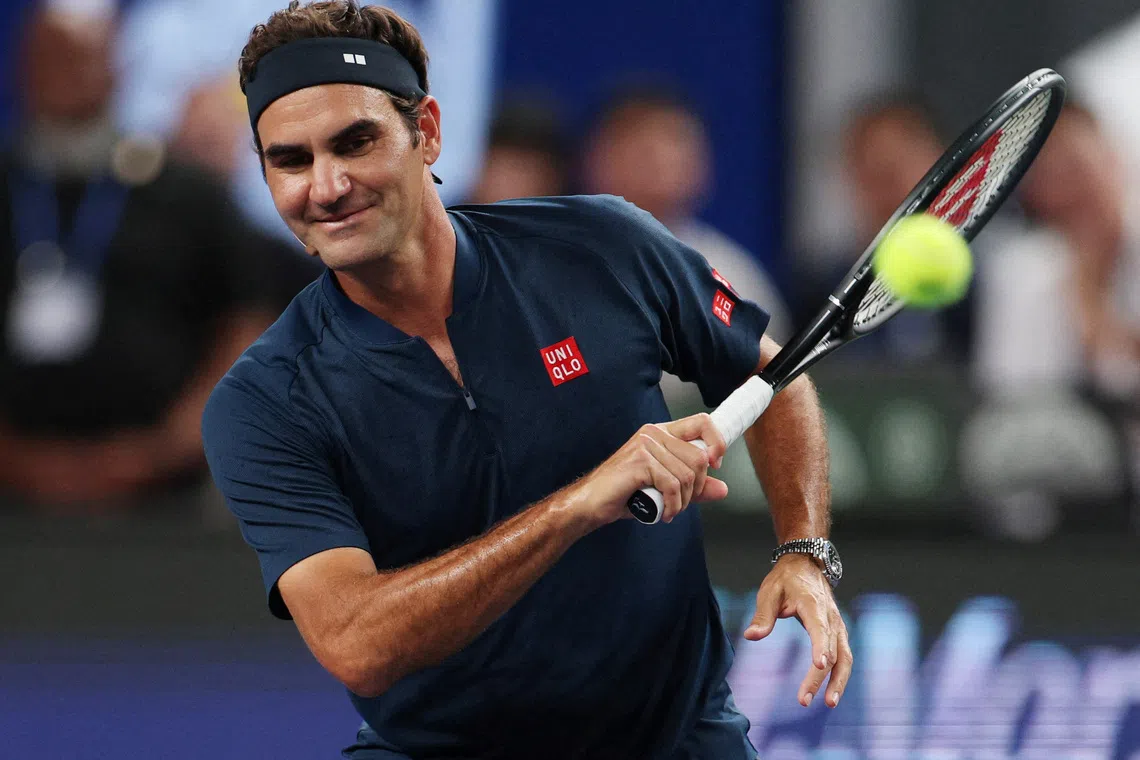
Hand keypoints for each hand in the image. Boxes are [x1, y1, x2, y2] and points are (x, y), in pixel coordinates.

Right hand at [574, 413, 728, 526]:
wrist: (592, 503)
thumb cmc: (624, 493)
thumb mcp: (666, 489)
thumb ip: (694, 486)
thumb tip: (722, 489)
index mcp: (661, 433)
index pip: (701, 422)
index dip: (716, 442)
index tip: (715, 465)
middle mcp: (654, 433)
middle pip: (699, 457)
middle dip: (696, 487)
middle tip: (681, 501)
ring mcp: (646, 445)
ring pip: (687, 474)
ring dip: (684, 500)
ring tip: (670, 508)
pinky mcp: (640, 461)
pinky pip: (672, 485)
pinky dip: (673, 506)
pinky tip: (664, 513)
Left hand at [744, 553, 851, 707]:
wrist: (807, 564)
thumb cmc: (786, 579)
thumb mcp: (769, 592)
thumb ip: (762, 616)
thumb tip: (751, 636)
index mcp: (813, 605)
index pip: (820, 629)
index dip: (821, 648)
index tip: (819, 666)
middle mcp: (830, 617)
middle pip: (832, 651)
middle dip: (820, 677)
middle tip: (805, 699)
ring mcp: (838, 625)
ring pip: (845, 657)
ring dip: (839, 681)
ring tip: (828, 703)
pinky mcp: (838, 632)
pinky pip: (845, 656)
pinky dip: (840, 675)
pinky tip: (831, 692)